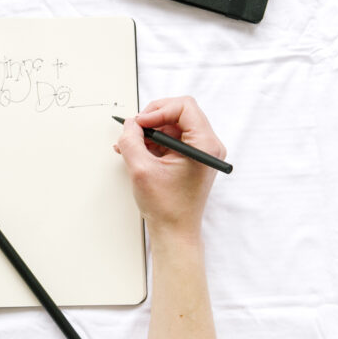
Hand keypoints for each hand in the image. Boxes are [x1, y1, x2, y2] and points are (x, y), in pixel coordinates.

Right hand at [114, 97, 225, 242]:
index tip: (140, 123)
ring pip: (172, 125)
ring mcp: (200, 152)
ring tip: (129, 144)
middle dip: (152, 119)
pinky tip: (136, 151)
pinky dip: (153, 141)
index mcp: (204, 145)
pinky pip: (171, 139)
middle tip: (133, 130)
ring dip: (149, 132)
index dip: (158, 110)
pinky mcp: (191, 158)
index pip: (184, 106)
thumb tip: (129, 124)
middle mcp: (207, 146)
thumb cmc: (167, 207)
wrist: (175, 232)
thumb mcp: (141, 169)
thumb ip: (131, 140)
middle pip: (179, 113)